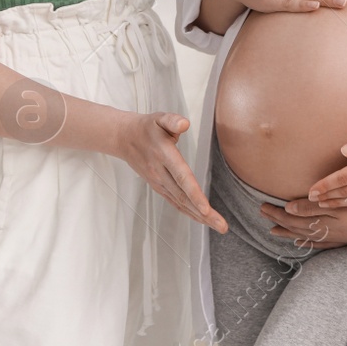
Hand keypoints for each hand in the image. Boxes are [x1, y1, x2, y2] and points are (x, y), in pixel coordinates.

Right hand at [115, 111, 228, 232]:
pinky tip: (202, 219)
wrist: (124, 138)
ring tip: (218, 226)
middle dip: (203, 213)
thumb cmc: (147, 127)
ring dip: (199, 217)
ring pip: (180, 203)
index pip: (181, 177)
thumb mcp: (159, 118)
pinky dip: (189, 213)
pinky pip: (175, 202)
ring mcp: (158, 182)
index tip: (206, 209)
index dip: (194, 194)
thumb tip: (185, 124)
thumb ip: (172, 120)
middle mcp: (160, 173)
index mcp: (164, 155)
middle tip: (222, 226)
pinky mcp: (158, 187)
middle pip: (183, 196)